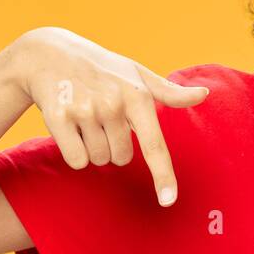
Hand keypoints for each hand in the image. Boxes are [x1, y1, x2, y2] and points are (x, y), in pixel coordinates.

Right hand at [6, 26, 209, 205]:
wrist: (48, 53)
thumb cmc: (102, 69)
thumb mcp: (136, 74)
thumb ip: (169, 92)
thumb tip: (204, 94)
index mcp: (137, 95)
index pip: (154, 144)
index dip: (163, 175)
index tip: (168, 201)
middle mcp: (113, 103)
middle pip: (121, 158)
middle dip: (113, 145)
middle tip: (102, 117)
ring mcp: (85, 110)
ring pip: (98, 159)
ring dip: (93, 146)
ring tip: (85, 116)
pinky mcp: (58, 118)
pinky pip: (76, 160)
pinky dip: (74, 151)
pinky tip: (69, 125)